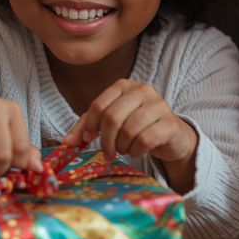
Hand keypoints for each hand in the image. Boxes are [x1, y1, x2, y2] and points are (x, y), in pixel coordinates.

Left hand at [63, 79, 197, 163]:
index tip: (88, 140)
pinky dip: (136, 151)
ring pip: (129, 130)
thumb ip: (87, 127)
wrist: (171, 137)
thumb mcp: (111, 122)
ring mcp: (158, 105)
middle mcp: (142, 90)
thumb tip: (67, 142)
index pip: (99, 105)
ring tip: (124, 150)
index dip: (89, 126)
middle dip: (106, 140)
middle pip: (112, 117)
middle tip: (107, 153)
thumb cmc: (137, 126)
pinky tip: (137, 151)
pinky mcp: (170, 123)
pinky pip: (144, 140)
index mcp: (124, 85)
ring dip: (122, 147)